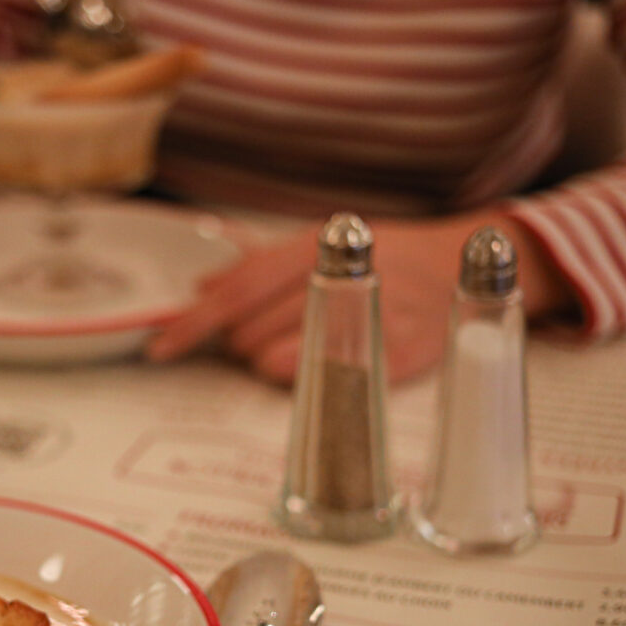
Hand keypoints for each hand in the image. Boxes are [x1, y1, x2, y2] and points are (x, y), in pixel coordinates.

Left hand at [147, 211, 567, 384]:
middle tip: (253, 339)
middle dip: (237, 342)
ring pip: (279, 358)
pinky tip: (311, 367)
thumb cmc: (382, 256)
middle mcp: (341, 275)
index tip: (160, 345)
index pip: (237, 289)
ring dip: (267, 361)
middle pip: (250, 329)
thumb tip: (202, 288)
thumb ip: (259, 266)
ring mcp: (371, 315)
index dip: (193, 321)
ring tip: (291, 347)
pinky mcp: (398, 353)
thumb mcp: (320, 245)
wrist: (466, 265)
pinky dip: (305, 378)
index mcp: (316, 245)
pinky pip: (326, 380)